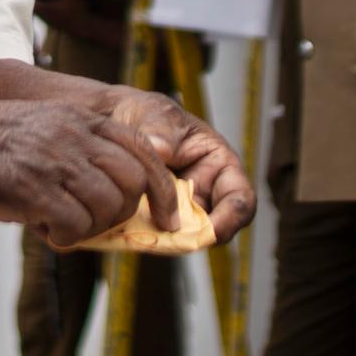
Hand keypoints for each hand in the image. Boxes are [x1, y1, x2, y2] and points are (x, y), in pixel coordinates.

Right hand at [0, 96, 170, 244]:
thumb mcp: (38, 134)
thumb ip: (73, 157)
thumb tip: (105, 201)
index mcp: (77, 119)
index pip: (143, 150)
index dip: (161, 188)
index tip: (169, 216)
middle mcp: (73, 134)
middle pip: (135, 180)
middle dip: (126, 212)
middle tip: (100, 226)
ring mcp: (54, 159)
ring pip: (110, 205)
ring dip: (91, 227)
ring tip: (60, 224)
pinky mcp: (32, 187)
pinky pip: (75, 226)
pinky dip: (64, 238)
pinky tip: (42, 229)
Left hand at [93, 83, 255, 245]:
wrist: (115, 122)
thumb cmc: (147, 115)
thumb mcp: (156, 114)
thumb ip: (160, 131)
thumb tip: (160, 150)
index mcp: (219, 165)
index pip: (241, 200)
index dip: (232, 219)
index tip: (211, 230)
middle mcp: (204, 192)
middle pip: (214, 229)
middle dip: (196, 237)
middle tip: (172, 238)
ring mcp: (180, 209)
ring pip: (184, 238)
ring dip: (168, 240)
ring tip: (145, 231)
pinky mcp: (155, 219)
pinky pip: (157, 237)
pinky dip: (147, 237)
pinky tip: (128, 227)